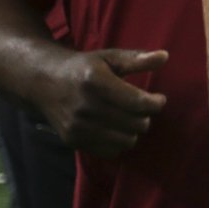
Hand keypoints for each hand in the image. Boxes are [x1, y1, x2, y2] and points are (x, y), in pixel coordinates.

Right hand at [41, 48, 168, 156]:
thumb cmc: (83, 68)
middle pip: (136, 124)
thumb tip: (165, 56)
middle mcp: (85, 106)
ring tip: (128, 117)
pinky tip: (113, 128)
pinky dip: (117, 142)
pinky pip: (111, 151)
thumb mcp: (109, 57)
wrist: (43, 81)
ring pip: (127, 140)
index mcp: (96, 82)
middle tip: (140, 108)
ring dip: (133, 130)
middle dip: (145, 116)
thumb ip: (137, 59)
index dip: (156, 103)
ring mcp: (77, 126)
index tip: (158, 99)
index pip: (139, 103)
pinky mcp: (72, 140)